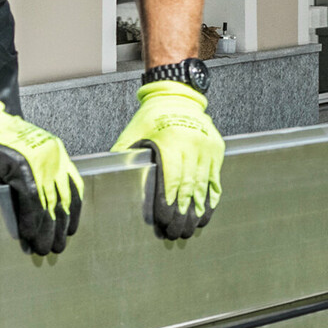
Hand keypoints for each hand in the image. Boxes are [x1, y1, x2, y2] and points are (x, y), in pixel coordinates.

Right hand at [0, 90, 83, 255]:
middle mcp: (52, 157)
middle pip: (63, 200)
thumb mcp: (23, 154)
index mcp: (55, 152)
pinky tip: (28, 236)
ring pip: (48, 205)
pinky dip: (30, 221)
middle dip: (60, 228)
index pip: (73, 188)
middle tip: (57, 247)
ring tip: (43, 249)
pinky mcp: (20, 166)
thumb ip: (34, 173)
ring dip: (46, 231)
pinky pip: (29, 201)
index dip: (73, 212)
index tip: (70, 229)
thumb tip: (37, 203)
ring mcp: (38, 161)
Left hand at [114, 81, 223, 239]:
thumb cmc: (152, 117)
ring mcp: (207, 147)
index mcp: (170, 141)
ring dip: (198, 207)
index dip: (168, 201)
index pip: (171, 179)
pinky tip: (207, 210)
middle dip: (182, 210)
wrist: (178, 97)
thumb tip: (111, 176)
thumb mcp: (134, 132)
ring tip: (193, 225)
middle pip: (188, 186)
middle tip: (178, 230)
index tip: (166, 219)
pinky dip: (211, 196)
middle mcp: (191, 145)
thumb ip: (125, 154)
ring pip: (203, 184)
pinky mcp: (216, 149)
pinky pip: (215, 178)